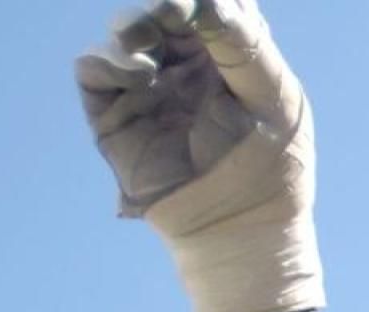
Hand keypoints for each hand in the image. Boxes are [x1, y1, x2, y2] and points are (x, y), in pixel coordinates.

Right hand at [75, 0, 321, 311]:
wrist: (241, 231)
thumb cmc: (270, 169)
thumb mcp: (273, 99)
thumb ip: (243, 45)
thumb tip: (203, 1)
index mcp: (232, 58)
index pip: (216, 6)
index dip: (210, 0)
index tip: (209, 7)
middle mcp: (187, 66)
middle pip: (166, 9)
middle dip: (168, 4)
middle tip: (175, 10)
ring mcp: (149, 86)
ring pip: (128, 28)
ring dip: (137, 23)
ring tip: (149, 40)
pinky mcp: (114, 112)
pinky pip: (95, 67)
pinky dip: (111, 59)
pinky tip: (139, 73)